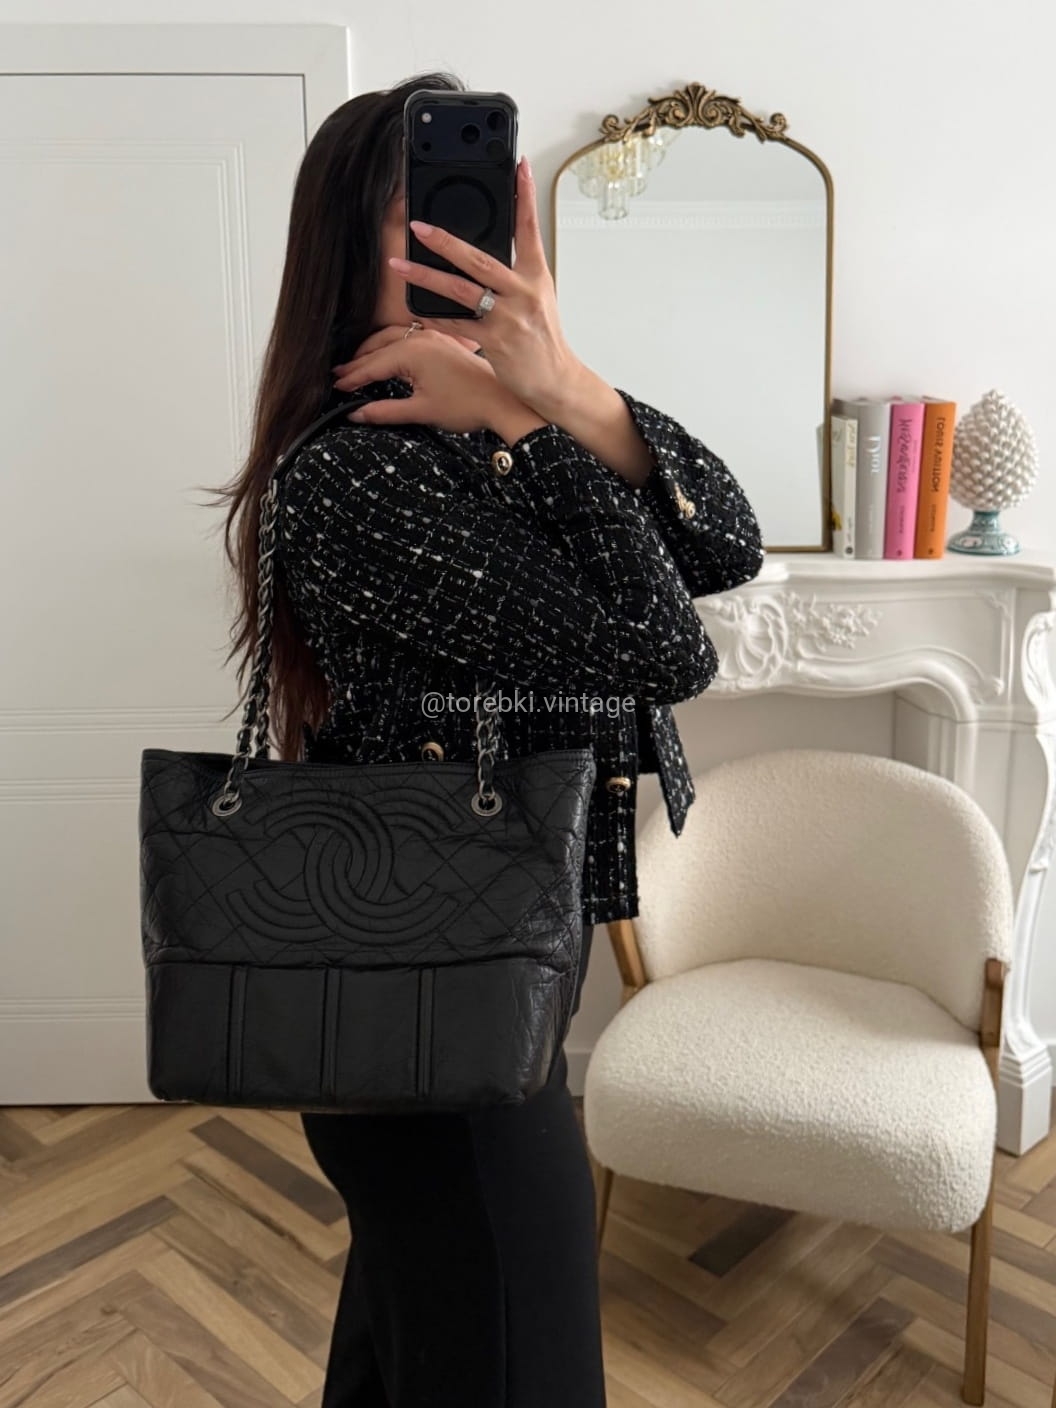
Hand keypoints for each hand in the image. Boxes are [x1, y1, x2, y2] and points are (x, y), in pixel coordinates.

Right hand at [332, 326, 545, 441]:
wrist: (502, 401)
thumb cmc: (467, 405)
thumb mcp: (421, 411)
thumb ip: (385, 412)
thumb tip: (357, 414)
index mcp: (412, 352)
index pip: (371, 364)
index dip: (352, 378)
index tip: (336, 387)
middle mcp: (421, 337)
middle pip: (377, 346)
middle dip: (357, 361)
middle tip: (339, 375)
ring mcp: (433, 336)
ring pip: (392, 338)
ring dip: (373, 350)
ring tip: (357, 365)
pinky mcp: (443, 340)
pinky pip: (409, 337)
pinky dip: (392, 345)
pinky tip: (388, 355)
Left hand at [385, 157, 587, 421]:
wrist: (556, 381)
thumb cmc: (544, 341)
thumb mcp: (538, 300)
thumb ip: (515, 276)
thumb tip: (485, 256)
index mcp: (536, 276)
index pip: (529, 228)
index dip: (525, 195)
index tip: (519, 165)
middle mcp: (523, 292)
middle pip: (479, 258)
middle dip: (445, 240)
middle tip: (417, 224)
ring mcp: (508, 317)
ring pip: (460, 289)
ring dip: (425, 275)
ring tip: (399, 264)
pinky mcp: (496, 341)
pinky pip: (456, 324)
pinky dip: (433, 316)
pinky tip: (413, 308)